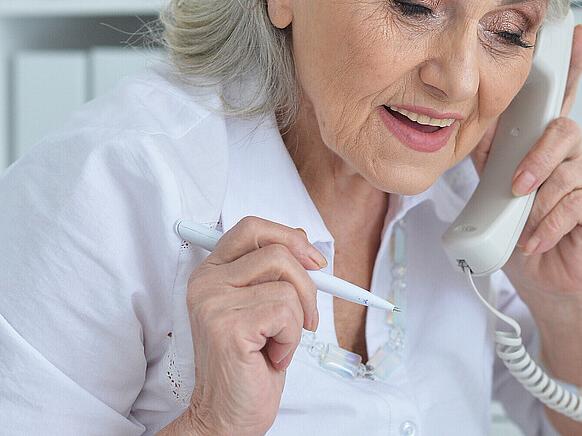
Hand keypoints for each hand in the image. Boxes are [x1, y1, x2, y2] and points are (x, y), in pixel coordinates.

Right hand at [172, 217, 323, 435]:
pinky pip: (286, 314)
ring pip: (288, 286)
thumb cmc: (250, 363)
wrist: (228, 413)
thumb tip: (304, 239)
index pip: (252, 228)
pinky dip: (292, 340)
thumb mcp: (264, 307)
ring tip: (278, 345)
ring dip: (297, 321)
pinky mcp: (227, 326)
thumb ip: (274, 273)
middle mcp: (205, 282)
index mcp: (212, 272)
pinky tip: (272, 357)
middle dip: (309, 285)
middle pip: (278, 252)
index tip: (315, 262)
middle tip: (306, 319)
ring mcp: (212, 303)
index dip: (290, 237)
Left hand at [471, 24, 581, 301]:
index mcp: (541, 142)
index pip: (559, 96)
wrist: (539, 278)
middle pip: (564, 130)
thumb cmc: (518, 230)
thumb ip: (488, 154)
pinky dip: (548, 226)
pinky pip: (574, 205)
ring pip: (565, 172)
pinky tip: (536, 240)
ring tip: (523, 224)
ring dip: (537, 202)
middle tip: (518, 184)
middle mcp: (567, 154)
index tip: (577, 33)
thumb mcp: (492, 187)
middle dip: (538, 157)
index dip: (571, 63)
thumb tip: (471, 120)